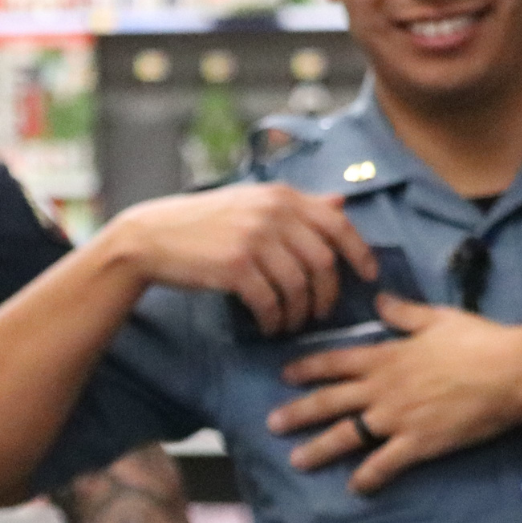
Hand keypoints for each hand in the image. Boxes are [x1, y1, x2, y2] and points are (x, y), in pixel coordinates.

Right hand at [104, 183, 376, 334]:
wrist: (152, 237)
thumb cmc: (203, 224)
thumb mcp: (252, 203)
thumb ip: (297, 206)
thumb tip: (341, 205)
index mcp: (280, 195)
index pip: (337, 224)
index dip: (360, 253)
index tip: (369, 276)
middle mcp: (272, 213)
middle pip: (323, 261)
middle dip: (328, 294)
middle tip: (321, 313)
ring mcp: (253, 238)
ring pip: (299, 286)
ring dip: (300, 313)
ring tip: (292, 324)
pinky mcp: (235, 266)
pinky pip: (271, 302)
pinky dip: (275, 320)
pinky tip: (270, 327)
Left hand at [267, 293, 521, 492]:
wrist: (512, 373)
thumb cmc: (479, 340)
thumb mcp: (438, 318)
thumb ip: (403, 312)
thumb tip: (379, 299)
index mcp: (386, 356)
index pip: (335, 362)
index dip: (307, 368)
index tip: (284, 375)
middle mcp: (382, 389)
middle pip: (329, 402)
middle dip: (298, 413)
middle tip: (271, 425)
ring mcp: (396, 419)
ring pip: (347, 436)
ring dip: (319, 449)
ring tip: (297, 461)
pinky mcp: (418, 444)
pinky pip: (385, 464)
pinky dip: (368, 477)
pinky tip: (355, 488)